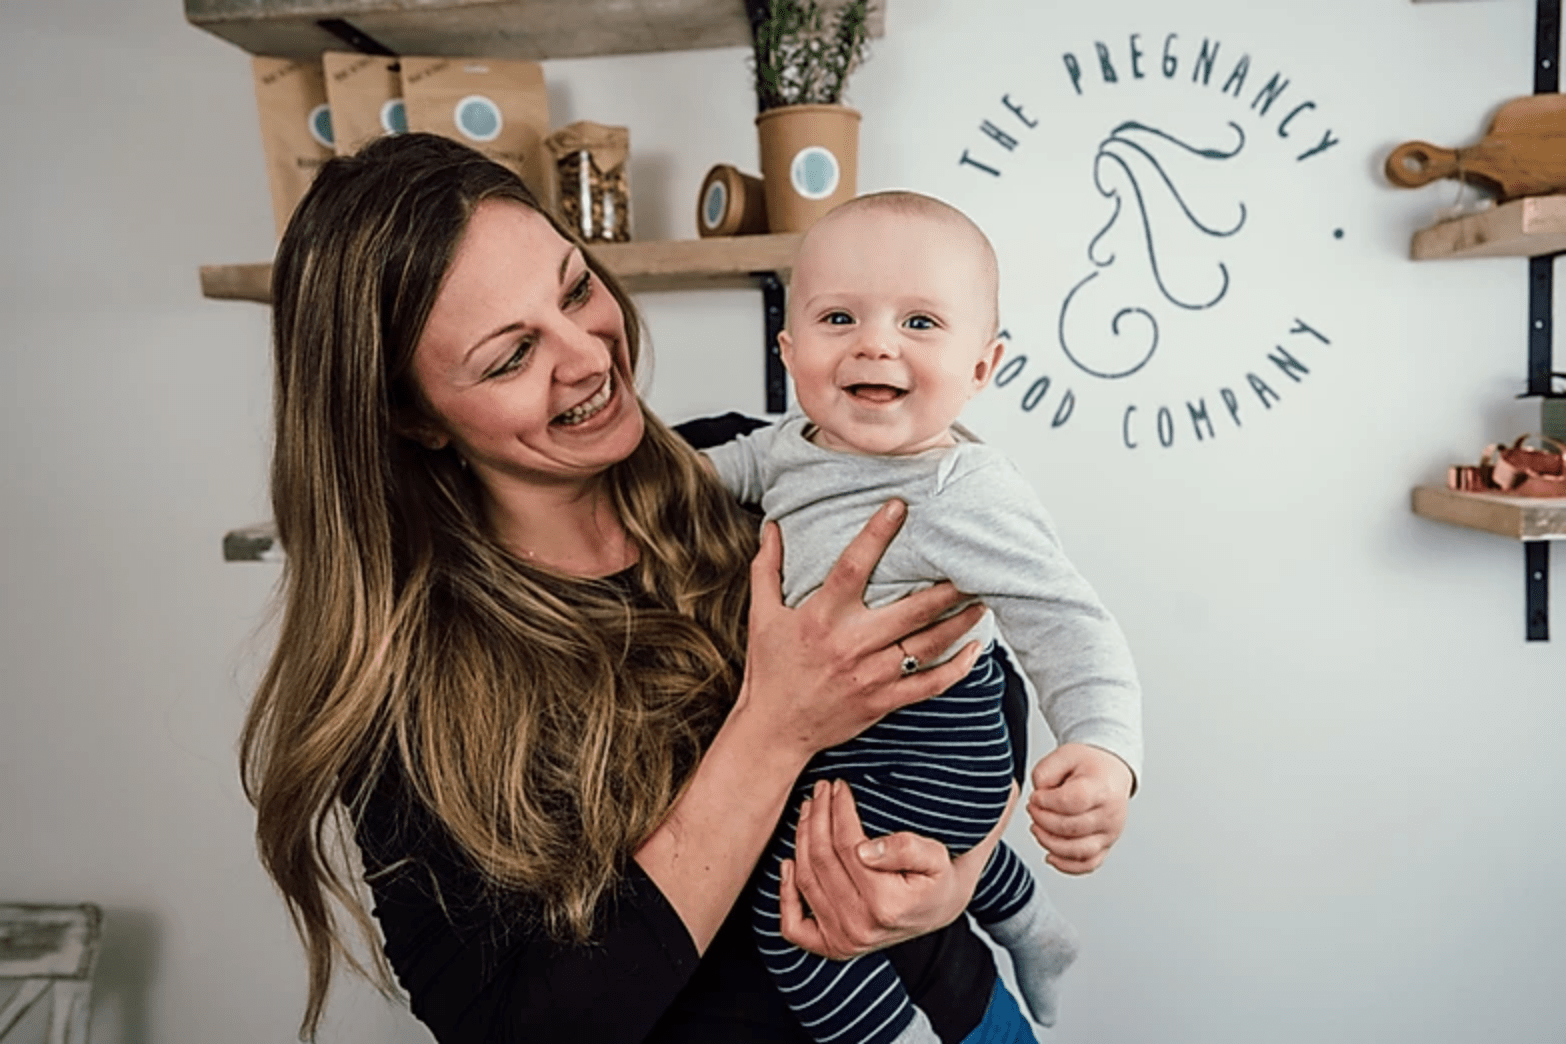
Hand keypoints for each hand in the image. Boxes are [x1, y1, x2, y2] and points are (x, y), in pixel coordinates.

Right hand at [739, 501, 985, 760]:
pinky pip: (929, 684)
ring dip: (960, 621)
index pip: (852, 566)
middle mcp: (850, 644)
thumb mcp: (761, 615)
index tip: (899, 507)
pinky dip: (957, 668)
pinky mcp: (882, 701)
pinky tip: (975, 649)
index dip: (876, 534)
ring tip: (983, 600)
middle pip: (911, 609)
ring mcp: (870, 675)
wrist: (773, 730)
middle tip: (971, 563)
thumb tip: (772, 526)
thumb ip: (767, 568)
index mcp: (821, 617)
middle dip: (946, 587)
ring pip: (928, 645)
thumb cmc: (769, 671)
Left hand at [779, 778, 1016, 959]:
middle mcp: (860, 928)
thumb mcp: (937, 856)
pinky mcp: (831, 948)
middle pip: (822, 859)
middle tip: (821, 789)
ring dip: (801, 839)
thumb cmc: (938, 876)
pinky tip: (789, 862)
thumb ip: (907, 849)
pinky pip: (793, 925)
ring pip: (806, 880)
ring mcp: (843, 941)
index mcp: (887, 905)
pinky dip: (785, 894)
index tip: (840, 785)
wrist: (939, 908)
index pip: (847, 844)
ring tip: (810, 810)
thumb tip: (864, 850)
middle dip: (818, 817)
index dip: (839, 809)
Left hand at [1027, 743, 1133, 873]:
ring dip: (1049, 843)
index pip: (1073, 801)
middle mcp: (1111, 814)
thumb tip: (1038, 797)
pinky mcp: (1106, 846)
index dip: (1046, 801)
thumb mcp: (1064, 755)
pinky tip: (1050, 854)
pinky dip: (1066, 865)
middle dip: (1042, 820)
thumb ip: (1044, 772)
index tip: (1035, 796)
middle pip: (1072, 828)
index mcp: (1102, 788)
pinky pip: (1087, 864)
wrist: (1111, 774)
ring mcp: (1110, 833)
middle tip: (1032, 809)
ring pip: (1078, 851)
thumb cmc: (1088, 766)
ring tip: (1037, 828)